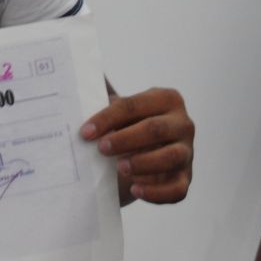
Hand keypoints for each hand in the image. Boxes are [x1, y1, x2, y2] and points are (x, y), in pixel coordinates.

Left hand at [81, 87, 193, 205]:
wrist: (138, 156)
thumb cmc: (125, 127)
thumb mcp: (116, 108)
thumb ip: (101, 90)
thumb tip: (73, 68)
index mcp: (166, 99)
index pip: (135, 106)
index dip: (108, 118)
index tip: (85, 132)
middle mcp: (182, 123)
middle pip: (155, 129)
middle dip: (125, 139)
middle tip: (100, 149)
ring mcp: (186, 152)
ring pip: (171, 157)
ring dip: (143, 163)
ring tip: (119, 168)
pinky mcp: (184, 179)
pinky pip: (176, 189)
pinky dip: (156, 192)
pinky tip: (135, 190)